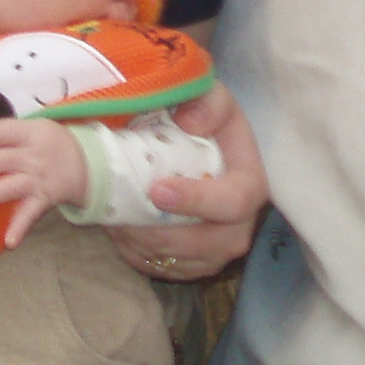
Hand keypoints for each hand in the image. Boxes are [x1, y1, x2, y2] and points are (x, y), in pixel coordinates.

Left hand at [0, 117, 89, 247]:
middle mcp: (31, 156)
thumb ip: (9, 133)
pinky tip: (9, 242)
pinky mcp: (41, 199)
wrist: (87, 165)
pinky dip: (19, 229)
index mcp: (29, 133)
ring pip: (7, 187)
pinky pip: (28, 215)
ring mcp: (35, 180)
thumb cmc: (53, 144)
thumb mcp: (37, 128)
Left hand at [109, 83, 265, 280]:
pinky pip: (162, 268)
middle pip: (205, 244)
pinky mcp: (192, 265)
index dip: (198, 200)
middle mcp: (241, 224)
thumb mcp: (209, 97)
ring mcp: (216, 249)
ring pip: (179, 260)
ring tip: (114, 215)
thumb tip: (191, 122)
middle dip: (160, 231)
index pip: (234, 202)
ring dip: (142, 242)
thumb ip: (207, 101)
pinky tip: (120, 226)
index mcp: (250, 184)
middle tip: (122, 213)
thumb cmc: (200, 119)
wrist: (188, 145)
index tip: (158, 189)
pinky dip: (136, 252)